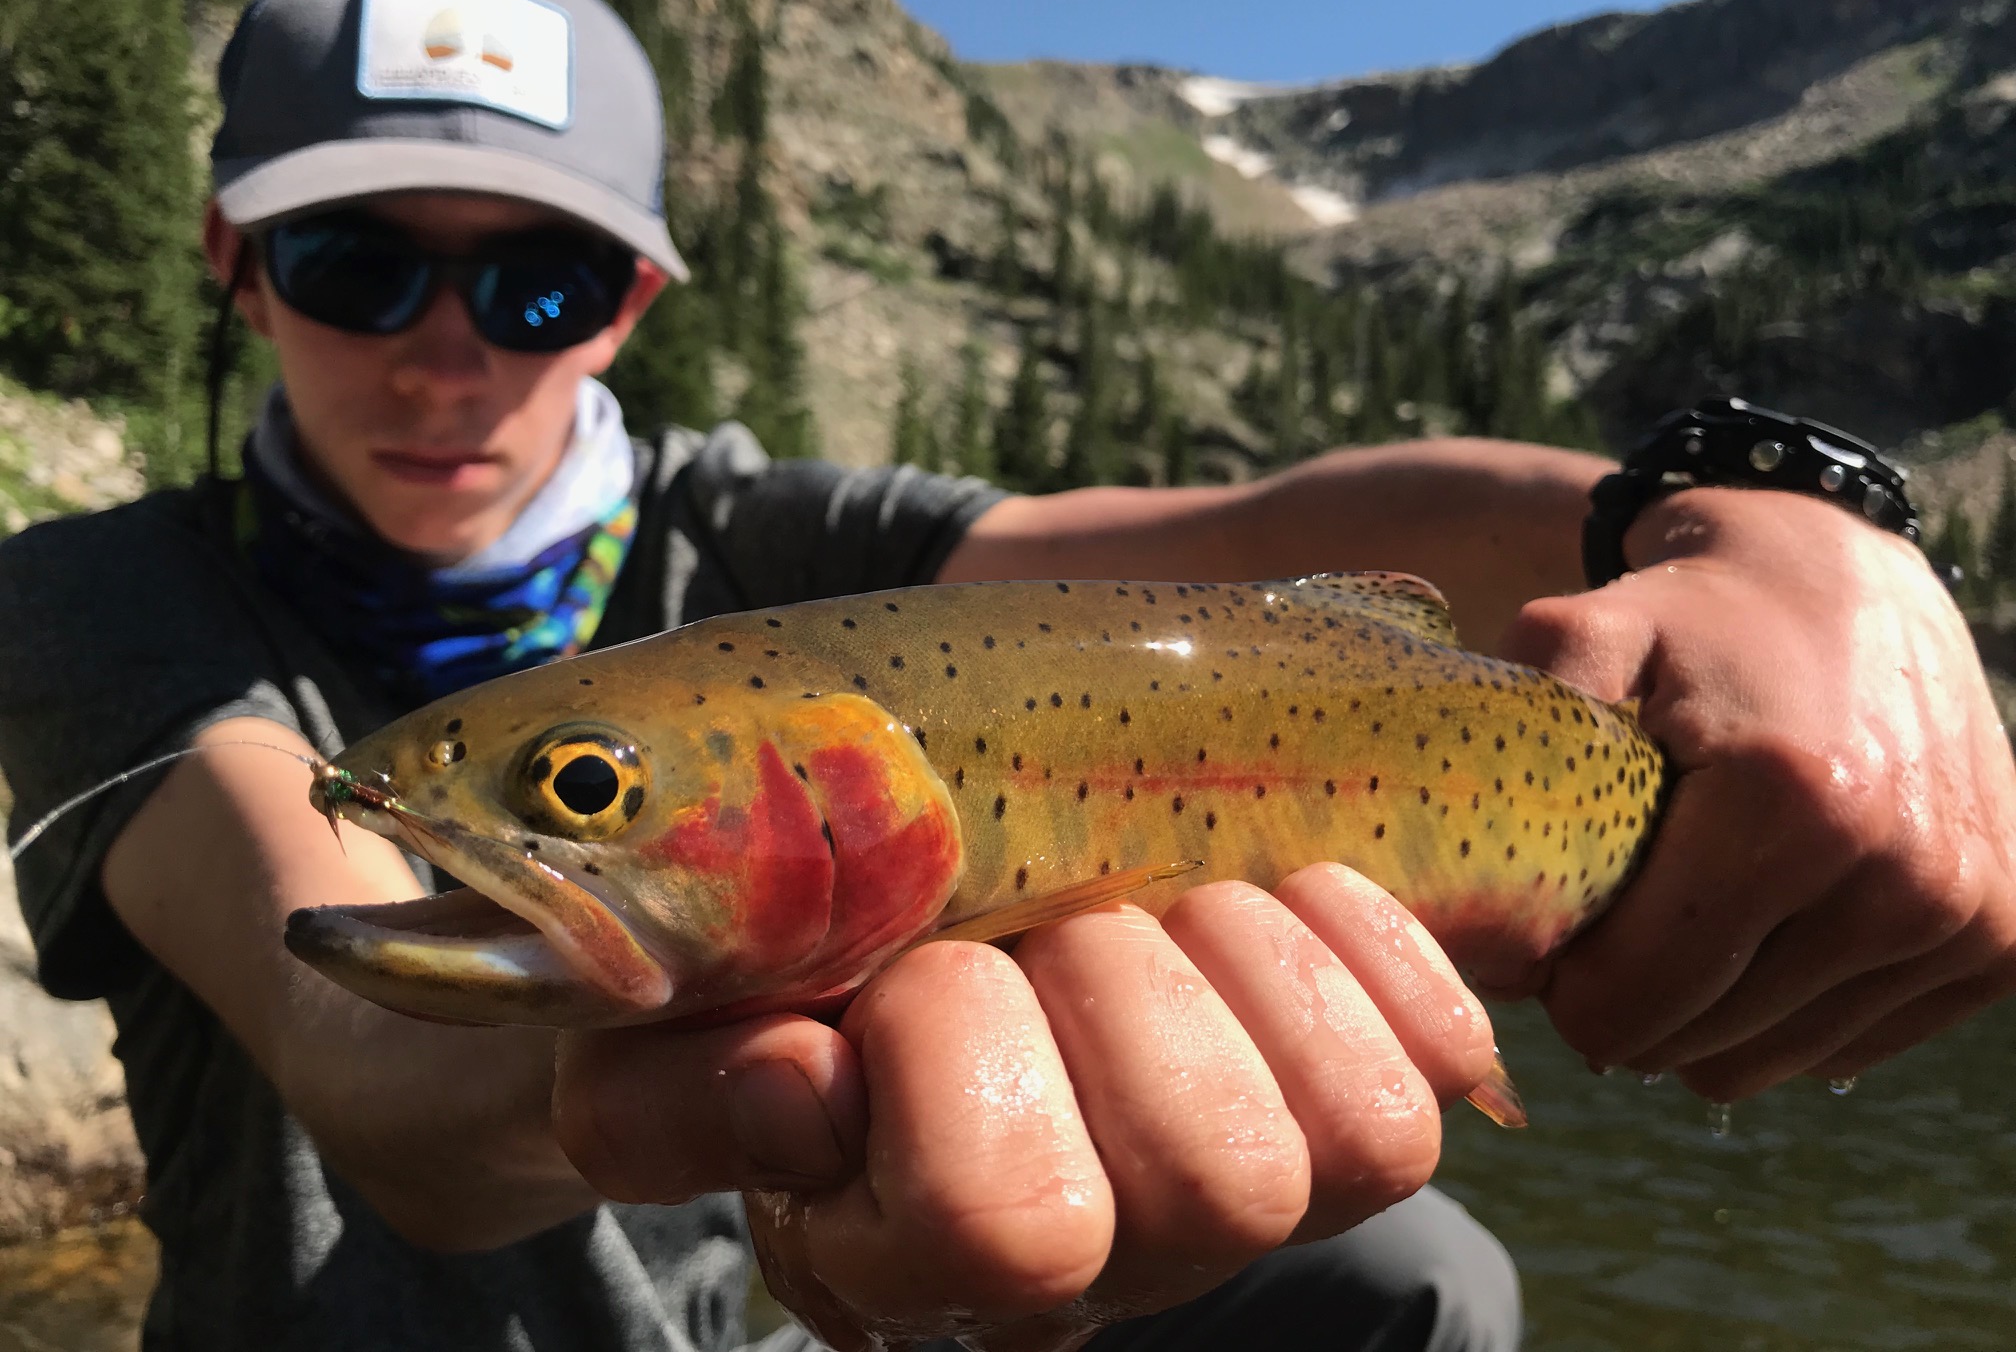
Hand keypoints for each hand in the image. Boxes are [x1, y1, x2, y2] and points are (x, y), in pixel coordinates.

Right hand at [552, 865, 1493, 1350]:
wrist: (925, 920)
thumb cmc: (782, 985)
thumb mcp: (663, 1039)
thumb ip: (668, 1096)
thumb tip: (801, 1090)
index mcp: (938, 1259)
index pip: (1006, 1224)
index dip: (946, 1060)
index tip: (899, 975)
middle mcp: (1128, 1259)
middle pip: (1213, 1176)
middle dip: (1110, 983)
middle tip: (1042, 920)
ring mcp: (1269, 1186)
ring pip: (1353, 1135)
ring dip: (1238, 959)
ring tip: (1151, 904)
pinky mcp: (1372, 1093)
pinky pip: (1442, 1053)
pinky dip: (1361, 943)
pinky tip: (1262, 893)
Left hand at [1497, 486, 2015, 1099]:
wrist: (1843, 573)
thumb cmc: (1692, 618)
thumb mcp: (1584, 633)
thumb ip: (1515, 735)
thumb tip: (1460, 904)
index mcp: (1794, 808)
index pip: (1634, 1002)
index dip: (1561, 986)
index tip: (1543, 932)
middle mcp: (1903, 877)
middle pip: (1697, 1044)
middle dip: (1626, 1000)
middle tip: (1606, 918)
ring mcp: (1967, 919)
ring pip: (1768, 1060)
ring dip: (1702, 1013)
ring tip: (1681, 913)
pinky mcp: (2001, 944)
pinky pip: (1844, 1046)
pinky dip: (1781, 1006)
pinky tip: (1760, 921)